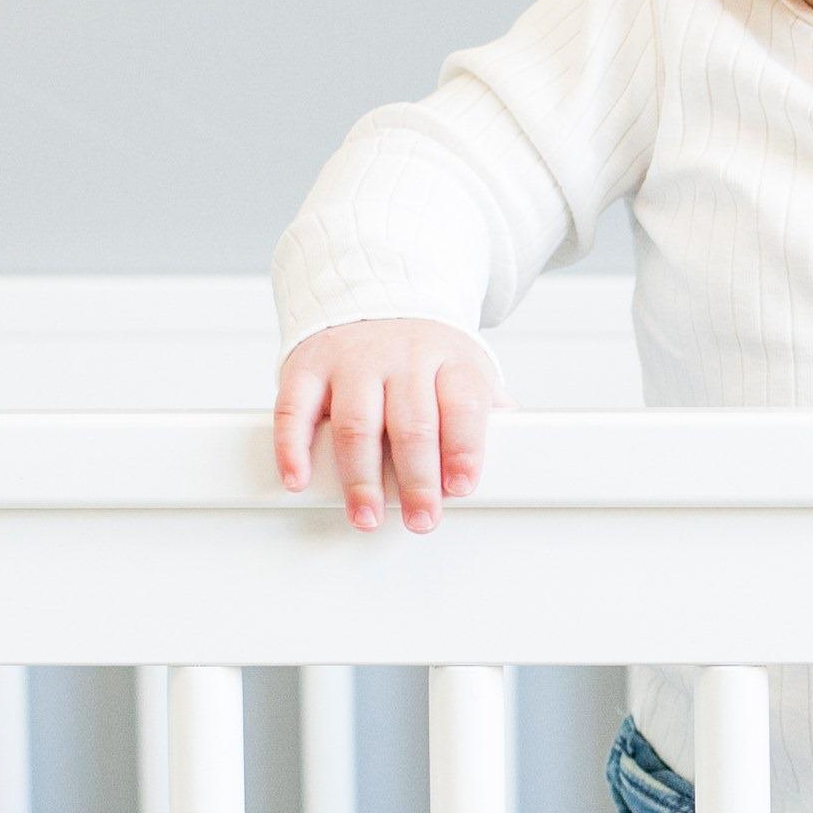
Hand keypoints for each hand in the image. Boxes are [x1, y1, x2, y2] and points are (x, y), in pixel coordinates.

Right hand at [272, 318, 505, 531]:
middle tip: (421, 519)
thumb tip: (519, 440)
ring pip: (357, 423)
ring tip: (366, 516)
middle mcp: (401, 359)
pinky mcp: (308, 367)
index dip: (464, 448)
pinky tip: (299, 478)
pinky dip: (293, 447)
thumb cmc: (422, 352)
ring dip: (361, 478)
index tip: (461, 487)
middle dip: (418, 479)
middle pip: (412, 423)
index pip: (462, 404)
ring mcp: (352, 361)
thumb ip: (485, 407)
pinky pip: (296, 408)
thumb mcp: (463, 369)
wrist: (370, 292)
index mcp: (448, 361)